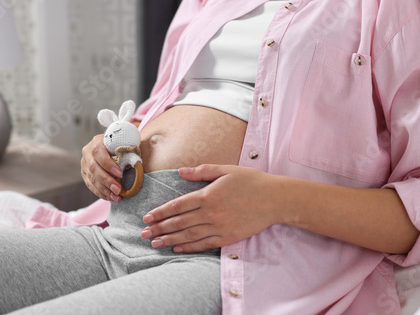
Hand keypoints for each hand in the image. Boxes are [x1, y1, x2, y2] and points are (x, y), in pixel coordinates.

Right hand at [81, 134, 122, 201]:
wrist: (112, 146)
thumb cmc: (122, 145)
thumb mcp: (125, 143)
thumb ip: (127, 150)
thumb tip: (136, 164)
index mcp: (97, 141)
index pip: (98, 152)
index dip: (108, 164)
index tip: (120, 173)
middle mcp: (87, 152)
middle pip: (94, 168)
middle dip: (107, 181)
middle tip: (118, 190)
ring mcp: (84, 164)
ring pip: (92, 179)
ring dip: (104, 190)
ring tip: (116, 197)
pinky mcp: (84, 174)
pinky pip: (91, 185)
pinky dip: (101, 193)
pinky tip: (110, 198)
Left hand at [141, 164, 278, 252]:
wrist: (275, 199)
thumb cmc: (252, 181)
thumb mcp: (227, 170)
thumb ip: (202, 171)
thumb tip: (181, 172)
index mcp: (209, 194)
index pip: (178, 205)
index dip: (161, 212)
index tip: (148, 217)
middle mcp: (211, 212)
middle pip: (179, 222)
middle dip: (160, 228)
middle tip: (144, 233)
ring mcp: (219, 226)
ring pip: (189, 236)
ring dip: (170, 240)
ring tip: (155, 243)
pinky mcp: (228, 237)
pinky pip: (204, 244)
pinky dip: (189, 248)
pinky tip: (177, 249)